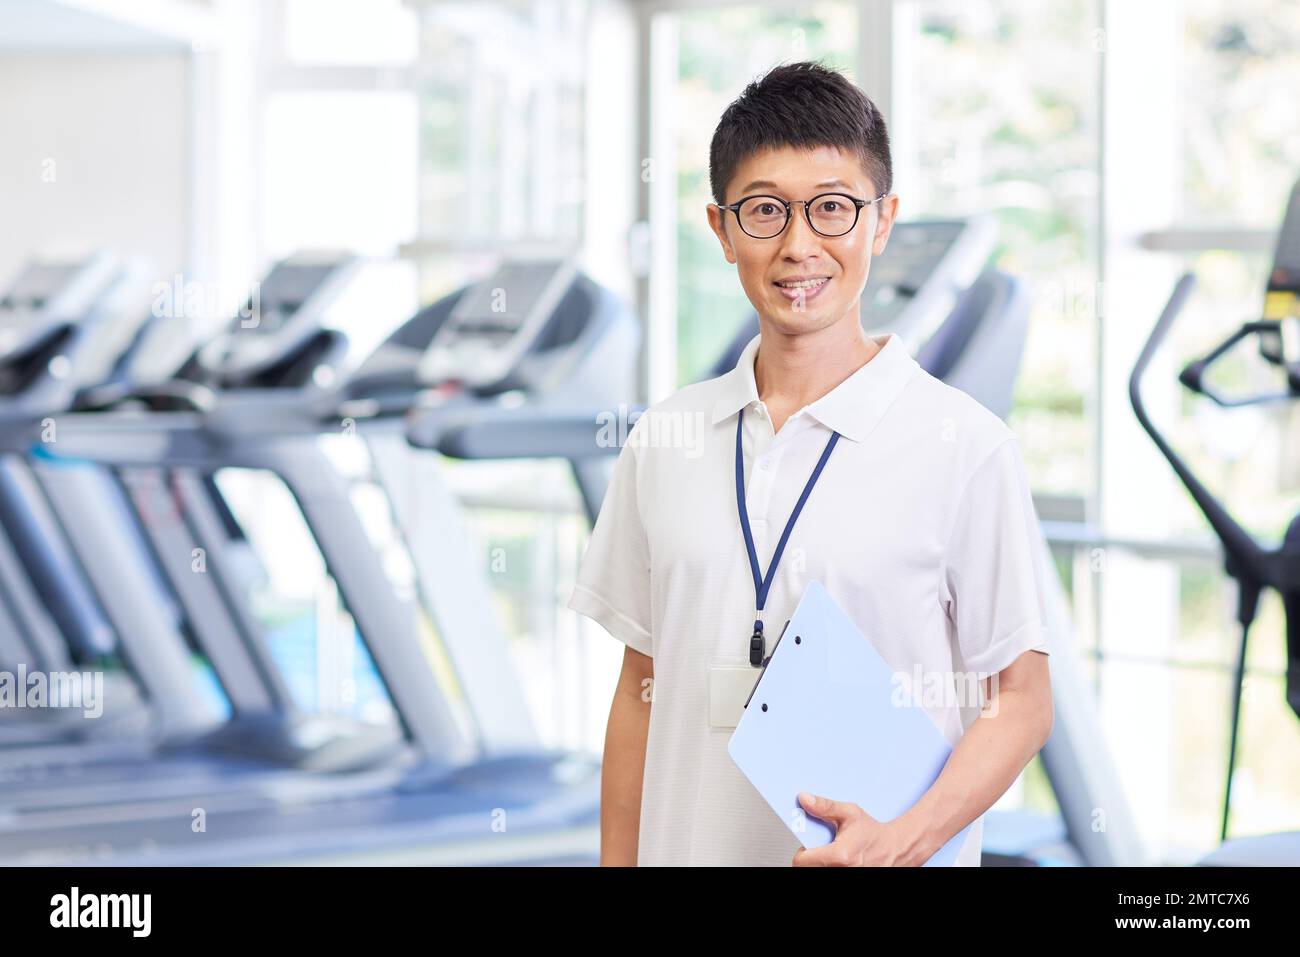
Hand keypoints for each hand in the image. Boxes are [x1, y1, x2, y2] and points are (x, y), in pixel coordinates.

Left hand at [791, 792, 916, 865]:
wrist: (896, 848)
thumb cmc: (874, 833)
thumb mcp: (850, 813)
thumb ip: (825, 806)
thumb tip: (805, 800)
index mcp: (839, 856)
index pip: (801, 861)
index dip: (801, 852)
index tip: (807, 846)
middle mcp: (841, 871)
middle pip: (809, 869)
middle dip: (811, 858)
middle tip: (821, 848)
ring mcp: (846, 877)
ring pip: (819, 871)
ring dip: (821, 863)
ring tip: (832, 854)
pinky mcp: (850, 879)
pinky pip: (830, 873)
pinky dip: (831, 867)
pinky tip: (839, 860)